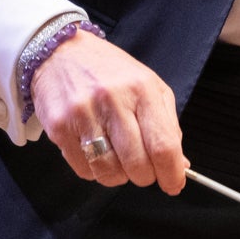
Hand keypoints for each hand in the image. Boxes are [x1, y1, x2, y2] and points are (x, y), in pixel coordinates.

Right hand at [33, 32, 188, 193]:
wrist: (61, 53)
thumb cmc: (112, 73)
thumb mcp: (149, 87)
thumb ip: (167, 125)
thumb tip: (180, 164)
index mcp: (143, 90)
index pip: (163, 144)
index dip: (172, 172)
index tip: (174, 185)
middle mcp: (113, 102)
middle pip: (137, 163)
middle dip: (146, 177)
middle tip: (146, 172)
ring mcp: (83, 115)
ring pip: (109, 170)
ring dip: (120, 177)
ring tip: (121, 163)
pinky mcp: (59, 128)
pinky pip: (83, 169)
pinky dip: (95, 172)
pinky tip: (98, 155)